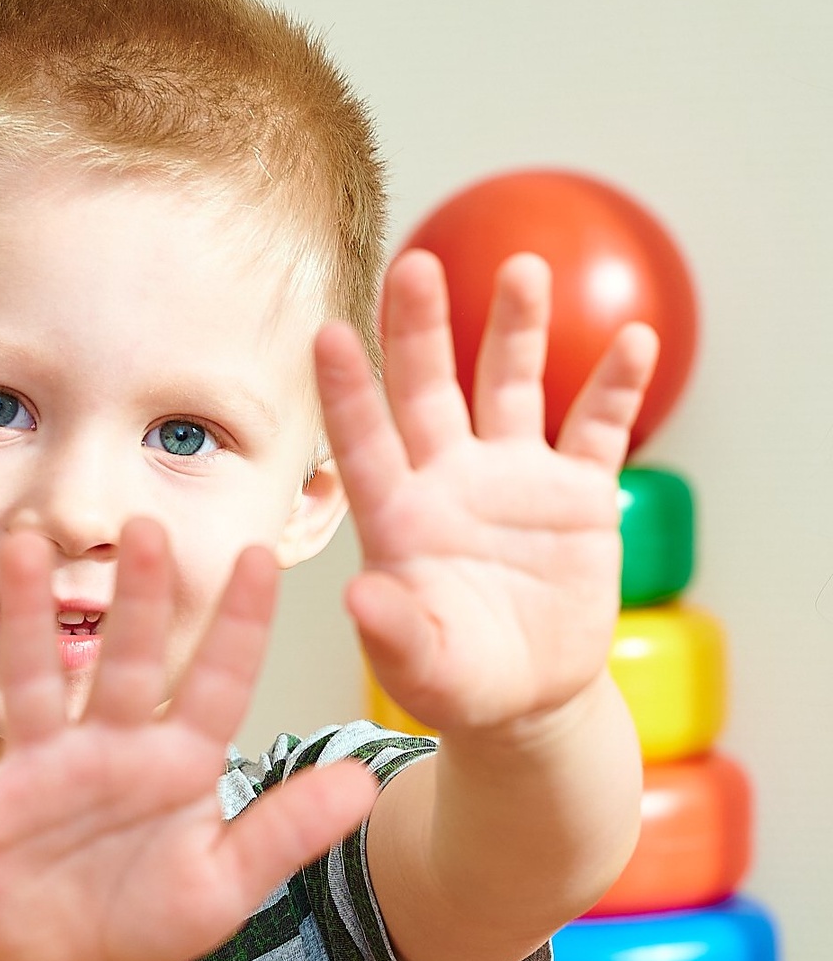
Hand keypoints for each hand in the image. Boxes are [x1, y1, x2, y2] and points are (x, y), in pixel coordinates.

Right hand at [0, 518, 377, 960]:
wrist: (53, 956)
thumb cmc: (143, 910)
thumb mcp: (223, 885)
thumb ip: (283, 834)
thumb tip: (364, 784)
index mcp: (175, 759)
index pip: (217, 682)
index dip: (239, 624)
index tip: (264, 556)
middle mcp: (108, 744)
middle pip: (127, 661)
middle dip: (136, 598)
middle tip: (146, 526)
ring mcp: (40, 768)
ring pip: (34, 681)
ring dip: (25, 620)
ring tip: (18, 547)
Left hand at [316, 249, 658, 735]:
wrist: (527, 696)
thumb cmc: (458, 682)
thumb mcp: (423, 668)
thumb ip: (395, 634)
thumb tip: (359, 598)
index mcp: (398, 517)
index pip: (364, 442)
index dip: (347, 390)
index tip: (326, 331)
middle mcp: (448, 481)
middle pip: (429, 391)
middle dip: (422, 329)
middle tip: (416, 264)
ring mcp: (513, 479)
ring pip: (510, 388)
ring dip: (515, 331)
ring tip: (522, 269)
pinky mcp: (576, 494)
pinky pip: (597, 430)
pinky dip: (615, 388)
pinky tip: (634, 341)